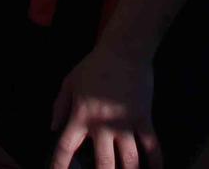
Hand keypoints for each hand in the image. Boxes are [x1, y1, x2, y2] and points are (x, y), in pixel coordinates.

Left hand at [50, 46, 159, 168]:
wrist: (123, 51)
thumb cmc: (94, 66)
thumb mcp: (69, 82)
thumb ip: (59, 106)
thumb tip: (52, 128)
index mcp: (80, 116)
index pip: (65, 148)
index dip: (59, 166)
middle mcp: (101, 125)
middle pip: (103, 164)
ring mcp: (124, 124)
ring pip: (129, 161)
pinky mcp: (143, 119)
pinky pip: (152, 146)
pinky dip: (156, 162)